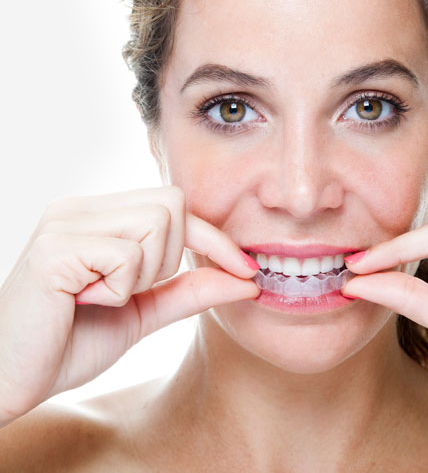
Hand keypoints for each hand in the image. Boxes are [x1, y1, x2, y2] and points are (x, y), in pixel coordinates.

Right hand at [0, 186, 259, 425]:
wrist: (10, 378)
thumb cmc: (70, 342)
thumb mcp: (143, 312)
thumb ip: (191, 291)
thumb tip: (247, 280)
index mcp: (100, 215)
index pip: (177, 205)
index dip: (216, 238)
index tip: (246, 269)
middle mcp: (81, 208)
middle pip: (173, 205)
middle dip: (170, 258)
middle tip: (129, 290)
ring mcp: (65, 222)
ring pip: (156, 224)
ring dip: (143, 274)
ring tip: (102, 296)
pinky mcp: (55, 247)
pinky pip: (126, 256)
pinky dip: (119, 290)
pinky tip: (84, 301)